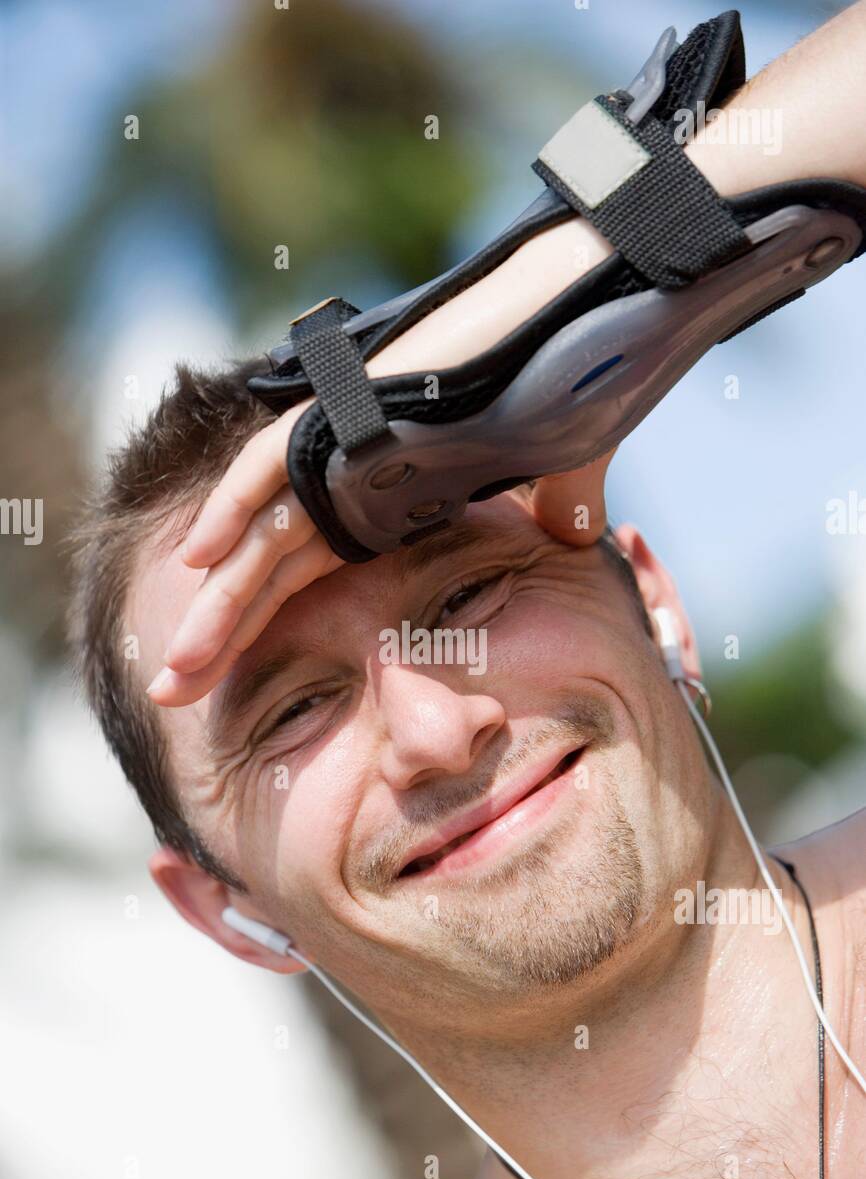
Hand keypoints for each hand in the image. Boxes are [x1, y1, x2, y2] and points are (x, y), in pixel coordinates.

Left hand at [148, 216, 616, 708]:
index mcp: (382, 497)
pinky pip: (276, 462)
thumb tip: (578, 531)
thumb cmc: (578, 374)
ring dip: (216, 604)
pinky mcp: (346, 408)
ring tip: (176, 673)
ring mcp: (342, 441)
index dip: (258, 632)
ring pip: (260, 535)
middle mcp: (348, 475)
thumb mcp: (561, 465)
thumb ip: (558, 503)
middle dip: (216, 636)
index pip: (299, 577)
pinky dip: (236, 505)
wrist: (587, 306)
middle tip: (171, 694)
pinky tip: (198, 558)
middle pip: (262, 569)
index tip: (224, 688)